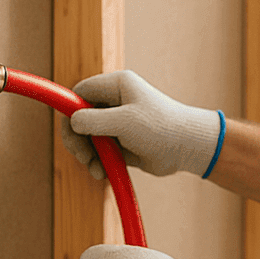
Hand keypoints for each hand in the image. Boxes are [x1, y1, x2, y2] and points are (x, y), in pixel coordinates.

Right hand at [62, 70, 224, 179]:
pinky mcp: (122, 142)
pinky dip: (99, 162)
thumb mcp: (124, 122)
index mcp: (116, 86)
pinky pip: (101, 151)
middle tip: (82, 156)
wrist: (190, 148)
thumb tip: (72, 122)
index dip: (70, 111)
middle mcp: (116, 102)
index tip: (69, 131)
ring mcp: (118, 123)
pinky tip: (103, 173)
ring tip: (96, 169)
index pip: (79, 93)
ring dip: (87, 154)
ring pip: (88, 138)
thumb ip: (93, 120)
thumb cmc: (161, 128)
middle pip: (80, 118)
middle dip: (77, 138)